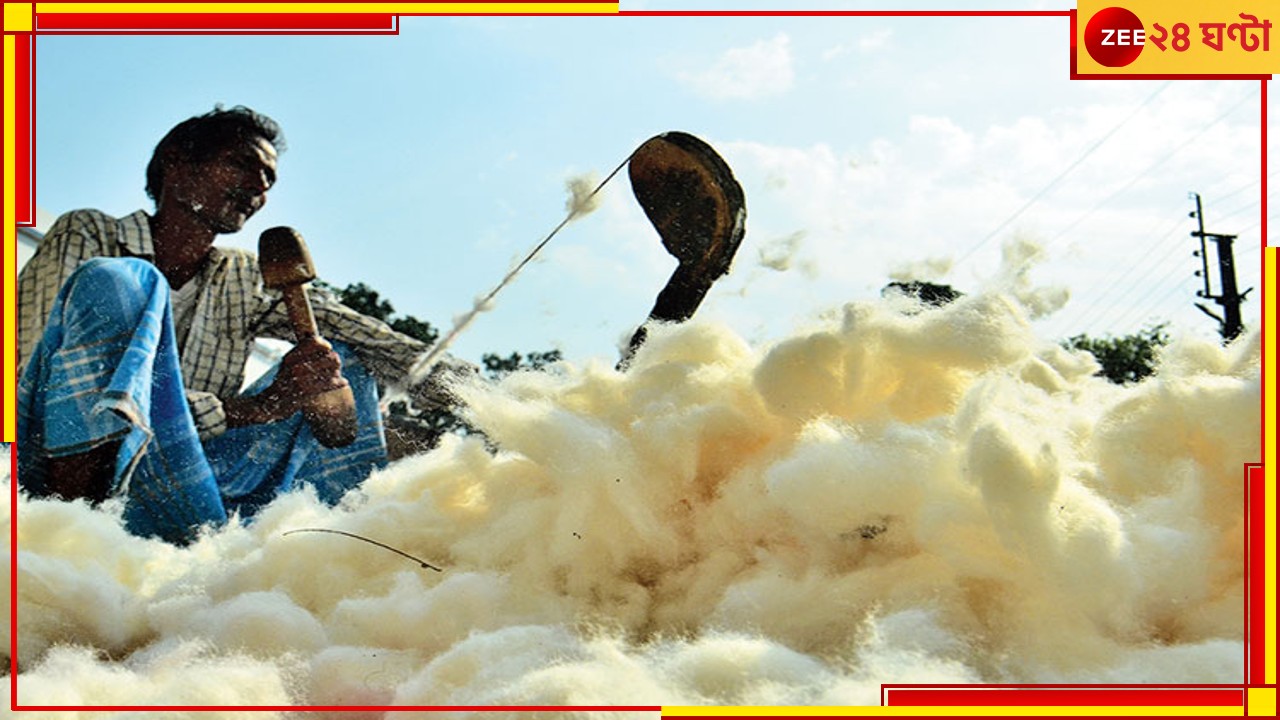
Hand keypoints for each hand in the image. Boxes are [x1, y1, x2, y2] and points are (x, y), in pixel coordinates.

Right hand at [225, 337, 348, 426]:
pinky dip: (338, 383)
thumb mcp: (289, 363)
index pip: (314, 342)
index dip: (324, 345)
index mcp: (291, 356)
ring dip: (336, 372)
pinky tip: (344, 382)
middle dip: (334, 360)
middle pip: (326, 356)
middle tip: (337, 364)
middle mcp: (295, 365)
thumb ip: (303, 353)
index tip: (328, 349)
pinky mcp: (305, 392)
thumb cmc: (283, 382)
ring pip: (330, 370)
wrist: (270, 404)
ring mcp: (299, 379)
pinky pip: (328, 384)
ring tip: (338, 375)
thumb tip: (327, 344)